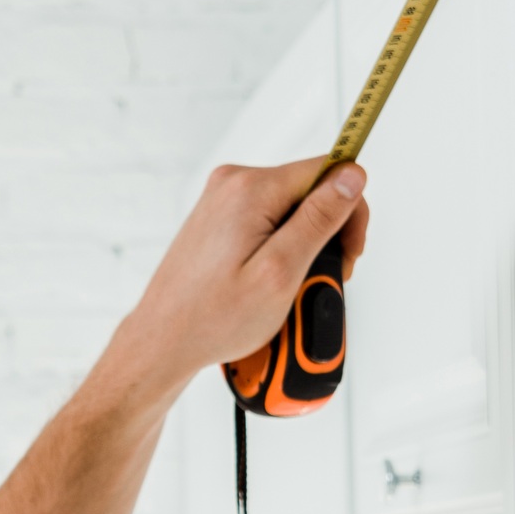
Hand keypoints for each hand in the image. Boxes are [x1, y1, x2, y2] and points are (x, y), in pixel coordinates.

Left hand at [110, 155, 370, 398]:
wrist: (163, 342)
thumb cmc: (213, 319)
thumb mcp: (280, 271)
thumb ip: (320, 219)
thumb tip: (352, 177)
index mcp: (251, 189)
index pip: (328, 172)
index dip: (350, 212)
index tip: (348, 254)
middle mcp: (233, 184)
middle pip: (309, 192)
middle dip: (325, 235)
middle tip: (319, 282)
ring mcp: (222, 201)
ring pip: (289, 212)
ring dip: (302, 248)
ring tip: (291, 289)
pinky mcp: (218, 220)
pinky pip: (266, 225)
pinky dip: (278, 252)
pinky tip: (270, 284)